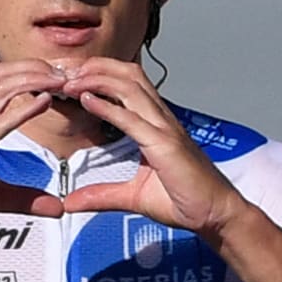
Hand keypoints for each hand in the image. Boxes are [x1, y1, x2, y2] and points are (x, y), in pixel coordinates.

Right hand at [0, 60, 66, 231]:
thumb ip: (26, 198)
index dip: (26, 73)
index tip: (53, 79)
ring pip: (2, 88)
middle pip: (2, 75)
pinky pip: (0, 120)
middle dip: (34, 68)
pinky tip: (45, 102)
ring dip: (34, 79)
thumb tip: (56, 207)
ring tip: (59, 80)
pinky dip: (25, 108)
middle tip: (62, 72)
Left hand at [59, 58, 247, 239]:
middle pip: (127, 74)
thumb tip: (72, 202)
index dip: (99, 74)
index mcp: (155, 124)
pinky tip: (87, 100)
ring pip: (130, 87)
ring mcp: (165, 129)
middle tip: (66, 71)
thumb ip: (102, 195)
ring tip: (70, 81)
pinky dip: (108, 107)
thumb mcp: (133, 197)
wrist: (216, 214)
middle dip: (95, 66)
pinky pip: (133, 119)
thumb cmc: (185, 200)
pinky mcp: (166, 145)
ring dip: (96, 79)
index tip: (71, 78)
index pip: (127, 84)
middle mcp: (161, 119)